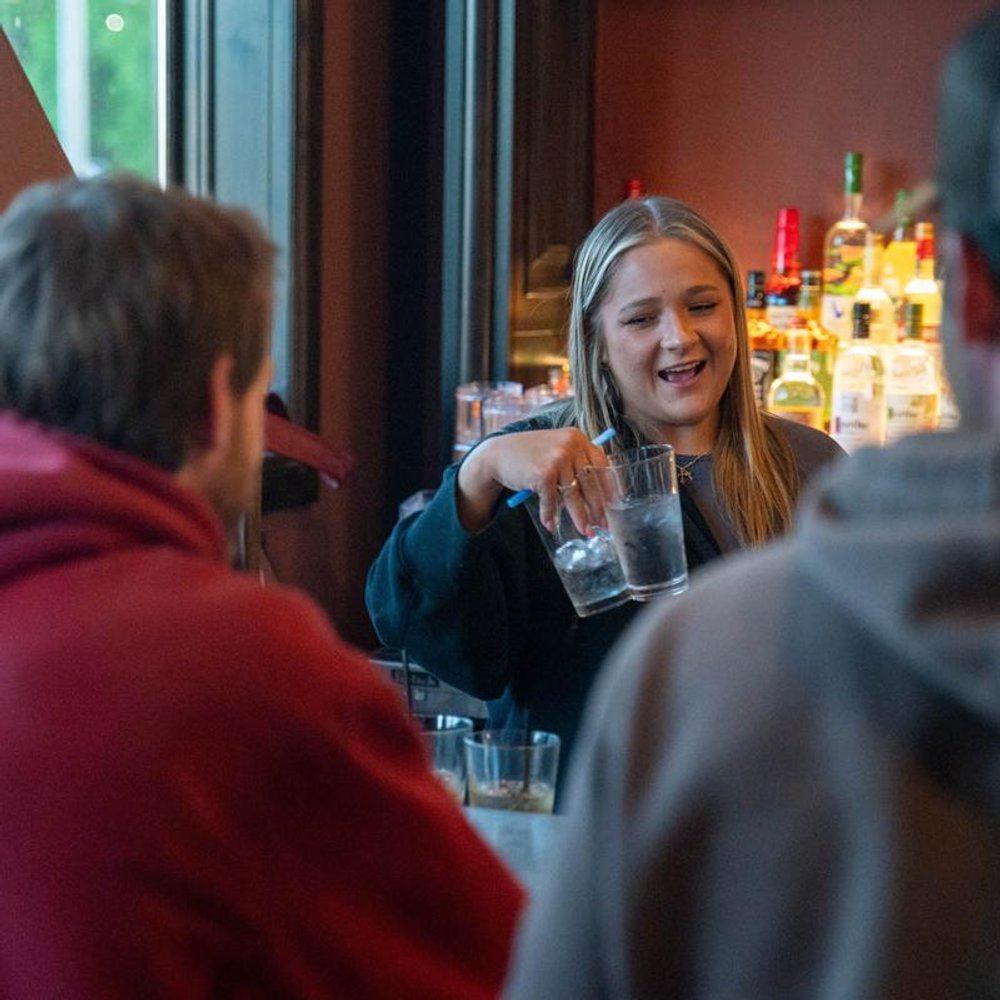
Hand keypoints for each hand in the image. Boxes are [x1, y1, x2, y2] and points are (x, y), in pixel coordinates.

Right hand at [457, 428, 609, 533]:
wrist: (498, 453)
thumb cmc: (529, 454)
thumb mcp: (556, 449)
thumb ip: (575, 462)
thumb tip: (598, 494)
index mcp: (577, 438)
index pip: (602, 464)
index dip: (609, 487)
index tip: (614, 504)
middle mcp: (570, 445)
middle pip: (590, 483)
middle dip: (598, 508)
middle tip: (603, 525)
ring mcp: (557, 458)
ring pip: (573, 495)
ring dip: (580, 517)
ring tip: (586, 531)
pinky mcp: (543, 473)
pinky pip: (551, 501)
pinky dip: (550, 515)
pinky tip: (550, 525)